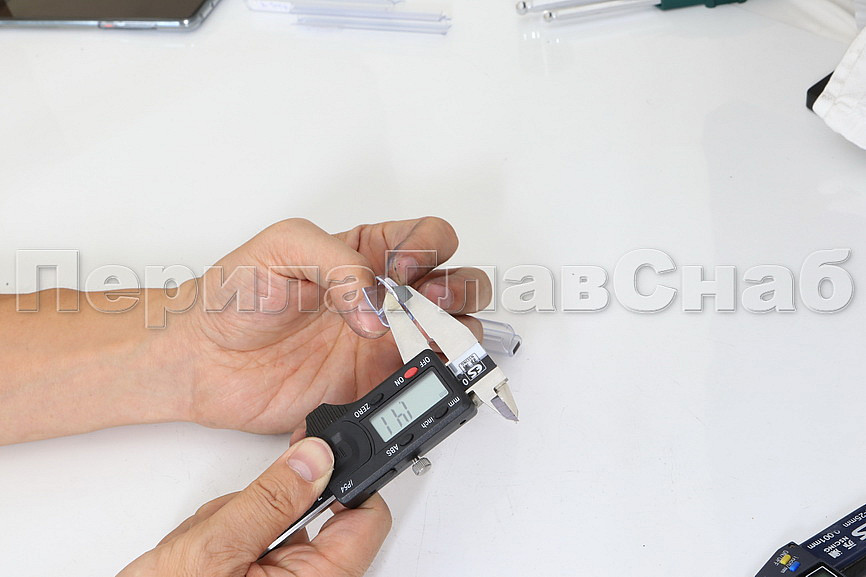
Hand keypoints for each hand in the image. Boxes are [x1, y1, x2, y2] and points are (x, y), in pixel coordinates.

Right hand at [119, 437, 390, 576]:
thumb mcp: (214, 548)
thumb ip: (269, 498)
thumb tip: (316, 458)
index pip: (367, 517)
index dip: (349, 477)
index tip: (320, 452)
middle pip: (315, 512)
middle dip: (269, 504)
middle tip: (230, 522)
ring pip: (278, 520)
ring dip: (240, 520)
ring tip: (203, 549)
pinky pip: (256, 538)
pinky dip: (228, 535)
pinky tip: (201, 556)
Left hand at [179, 217, 491, 433]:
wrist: (202, 360)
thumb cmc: (232, 295)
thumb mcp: (281, 248)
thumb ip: (338, 263)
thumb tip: (378, 304)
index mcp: (365, 252)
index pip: (429, 237)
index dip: (431, 249)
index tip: (401, 269)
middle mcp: (382, 295)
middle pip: (457, 284)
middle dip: (457, 292)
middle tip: (426, 306)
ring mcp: (382, 340)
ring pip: (451, 332)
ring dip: (454, 334)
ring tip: (421, 340)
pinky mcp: (371, 382)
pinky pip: (420, 380)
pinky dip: (434, 378)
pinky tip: (412, 372)